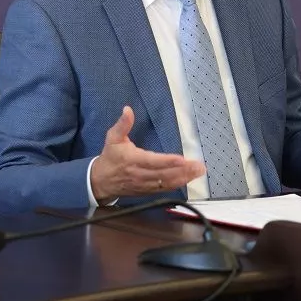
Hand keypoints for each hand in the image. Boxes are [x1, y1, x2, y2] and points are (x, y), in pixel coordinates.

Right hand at [90, 106, 205, 202]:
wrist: (101, 181)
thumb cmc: (110, 157)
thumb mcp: (112, 138)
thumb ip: (122, 124)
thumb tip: (127, 109)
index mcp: (132, 160)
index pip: (152, 161)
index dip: (167, 161)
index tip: (181, 159)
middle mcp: (140, 174)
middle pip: (164, 174)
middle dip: (183, 170)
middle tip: (199, 166)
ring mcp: (145, 184)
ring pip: (166, 183)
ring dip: (184, 178)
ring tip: (199, 172)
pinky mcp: (148, 190)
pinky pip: (165, 189)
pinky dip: (178, 184)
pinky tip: (189, 179)